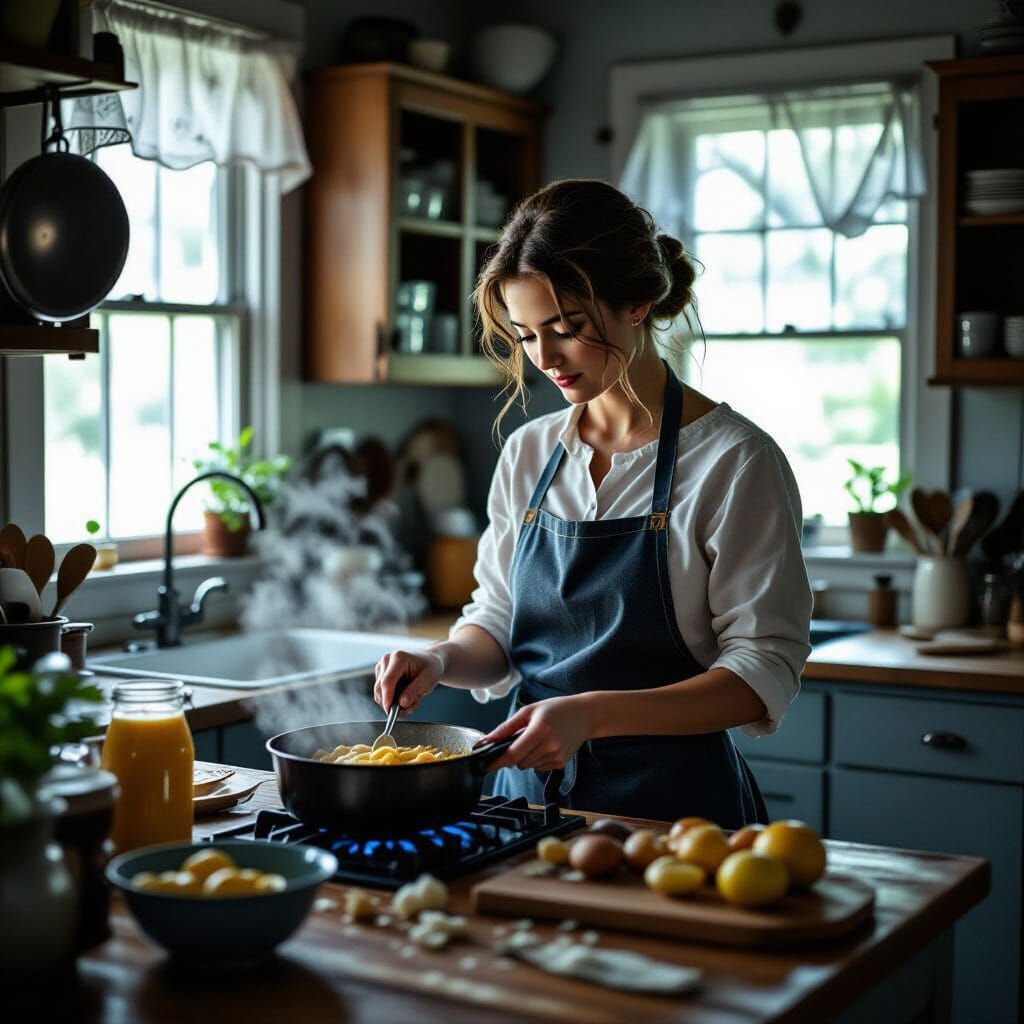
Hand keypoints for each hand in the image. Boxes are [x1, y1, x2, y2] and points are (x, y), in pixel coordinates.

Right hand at [373, 648, 444, 716]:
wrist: (430, 661)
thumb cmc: (430, 668)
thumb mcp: (428, 680)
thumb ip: (414, 691)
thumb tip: (401, 703)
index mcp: (398, 658)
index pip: (387, 681)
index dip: (387, 697)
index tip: (390, 711)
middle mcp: (387, 661)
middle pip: (380, 688)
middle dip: (392, 703)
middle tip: (410, 709)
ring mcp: (382, 667)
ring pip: (379, 693)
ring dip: (394, 703)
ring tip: (413, 701)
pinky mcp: (380, 675)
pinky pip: (382, 694)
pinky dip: (393, 700)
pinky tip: (407, 697)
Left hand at [480, 695, 594, 771]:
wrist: (584, 715)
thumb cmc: (556, 709)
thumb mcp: (529, 711)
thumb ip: (506, 728)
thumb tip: (487, 740)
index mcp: (539, 730)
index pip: (513, 754)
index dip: (497, 762)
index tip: (485, 766)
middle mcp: (549, 746)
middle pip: (518, 762)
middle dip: (514, 754)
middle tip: (522, 738)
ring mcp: (556, 756)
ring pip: (527, 766)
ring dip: (525, 756)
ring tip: (537, 739)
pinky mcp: (560, 763)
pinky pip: (538, 767)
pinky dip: (536, 759)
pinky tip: (545, 745)